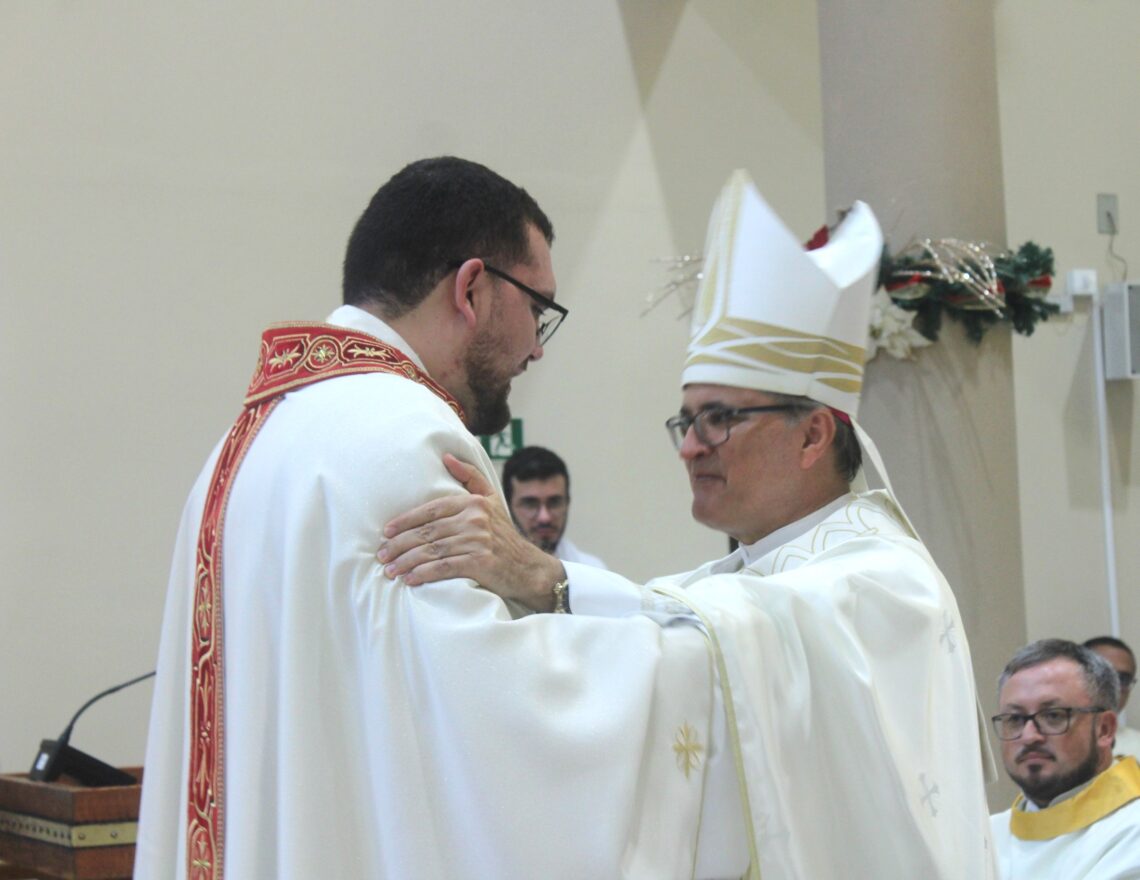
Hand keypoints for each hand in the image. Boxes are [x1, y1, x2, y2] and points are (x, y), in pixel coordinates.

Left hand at [378, 454, 565, 610]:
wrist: (529, 568)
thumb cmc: (504, 535)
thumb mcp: (492, 500)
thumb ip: (470, 477)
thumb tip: (447, 457)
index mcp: (473, 503)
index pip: (430, 510)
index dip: (405, 521)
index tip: (386, 532)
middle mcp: (475, 519)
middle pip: (427, 532)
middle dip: (400, 545)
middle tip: (382, 555)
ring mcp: (478, 541)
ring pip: (432, 550)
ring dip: (407, 562)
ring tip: (390, 570)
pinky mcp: (480, 563)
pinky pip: (444, 567)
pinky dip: (424, 574)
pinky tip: (411, 579)